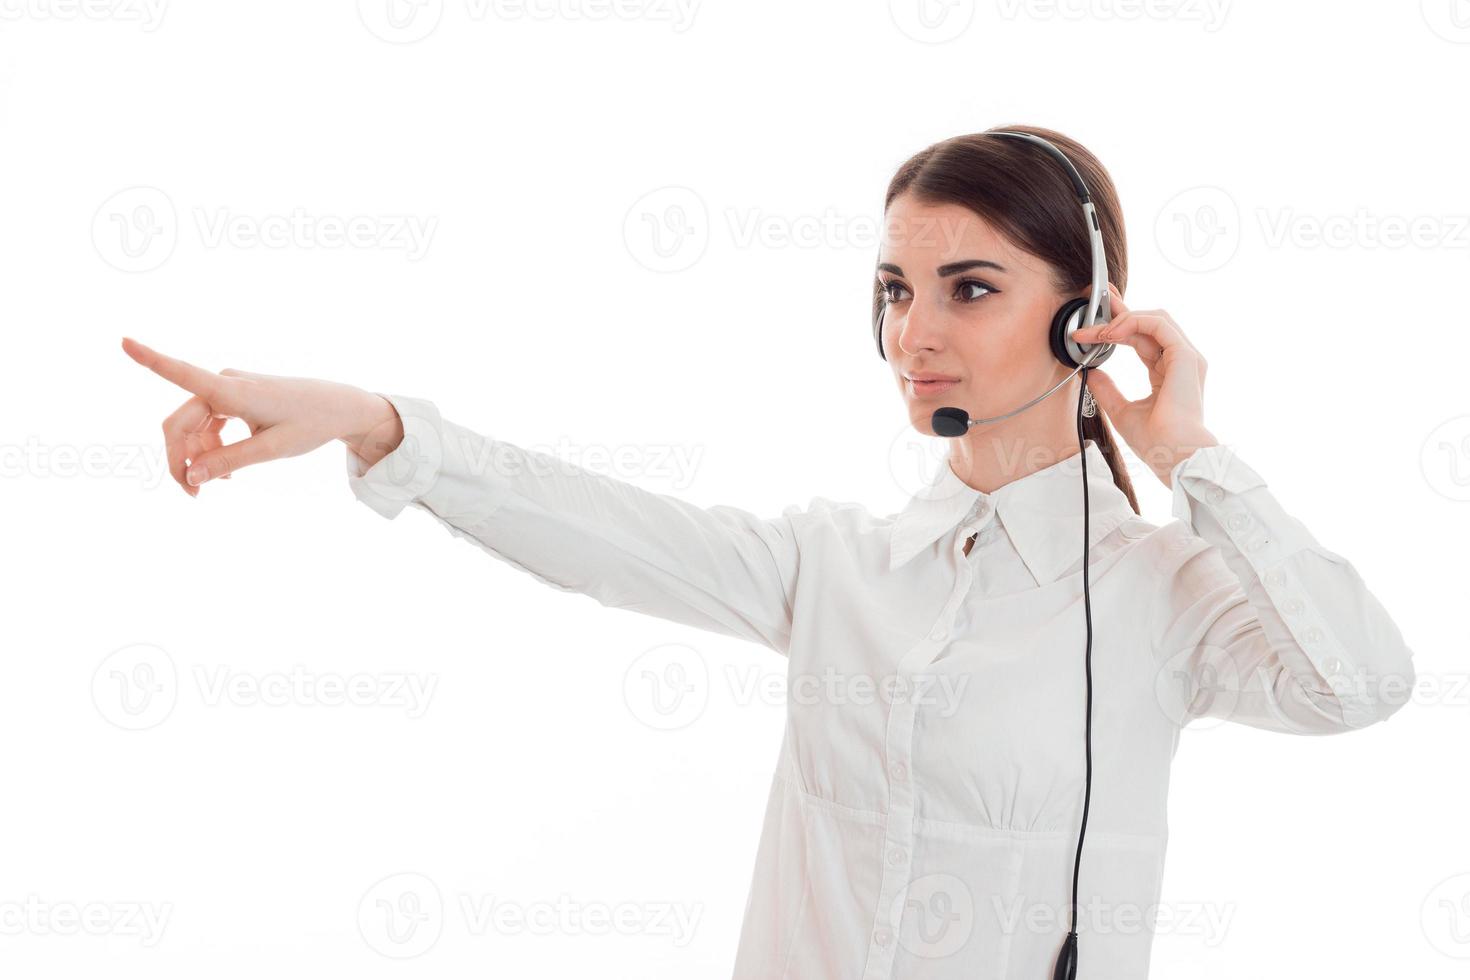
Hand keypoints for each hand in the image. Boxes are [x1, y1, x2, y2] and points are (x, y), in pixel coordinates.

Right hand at [121, 337, 398, 497]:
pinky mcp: (234, 396)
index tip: (122, 340)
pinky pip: (207, 423)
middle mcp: (225, 383)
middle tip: (192, 496)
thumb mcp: (272, 450)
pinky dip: (209, 447)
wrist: (340, 407)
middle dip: (178, 459)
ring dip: (195, 456)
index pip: (183, 373)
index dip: (150, 359)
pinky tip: (221, 472)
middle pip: (180, 422)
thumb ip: (229, 461)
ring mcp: (228, 388)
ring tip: (212, 487)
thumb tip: (190, 476)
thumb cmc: (311, 424)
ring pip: (191, 426)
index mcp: (234, 391)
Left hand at [1071, 284, 1218, 486]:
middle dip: (1120, 310)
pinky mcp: (1185, 356)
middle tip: (1095, 300)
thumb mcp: (1122, 410)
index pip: (1144, 338)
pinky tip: (1111, 333)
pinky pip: (1158, 325)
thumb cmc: (1156, 441)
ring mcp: (1185, 357)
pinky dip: (1133, 323)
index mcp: (1169, 372)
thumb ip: (1108, 389)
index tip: (1096, 320)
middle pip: (1149, 322)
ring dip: (1123, 318)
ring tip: (1096, 328)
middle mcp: (1180, 361)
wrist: (1173, 454)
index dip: (1120, 324)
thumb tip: (1091, 373)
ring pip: (1154, 319)